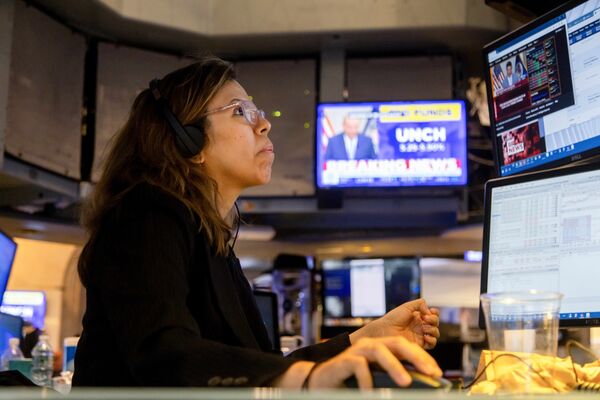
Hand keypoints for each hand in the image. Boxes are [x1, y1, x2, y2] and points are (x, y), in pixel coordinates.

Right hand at [307, 336, 441, 388]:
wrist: (322, 382)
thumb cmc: (352, 383)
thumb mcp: (378, 381)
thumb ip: (393, 379)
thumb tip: (417, 386)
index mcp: (382, 348)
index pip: (407, 347)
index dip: (423, 358)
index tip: (437, 372)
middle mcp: (371, 345)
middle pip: (397, 343)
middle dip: (416, 357)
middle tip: (431, 372)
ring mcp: (357, 351)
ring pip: (379, 351)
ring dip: (394, 366)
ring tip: (405, 382)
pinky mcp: (344, 360)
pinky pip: (359, 366)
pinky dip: (367, 380)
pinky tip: (370, 393)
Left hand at [350, 299, 439, 349]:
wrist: (385, 330)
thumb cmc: (393, 318)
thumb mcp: (407, 306)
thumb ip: (420, 304)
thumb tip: (430, 311)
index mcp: (417, 316)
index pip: (432, 315)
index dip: (434, 313)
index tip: (430, 312)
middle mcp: (420, 326)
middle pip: (435, 324)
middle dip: (434, 320)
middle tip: (425, 319)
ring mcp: (420, 335)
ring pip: (435, 334)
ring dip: (433, 330)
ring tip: (424, 328)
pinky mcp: (419, 345)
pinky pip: (431, 344)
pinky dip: (432, 340)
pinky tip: (425, 336)